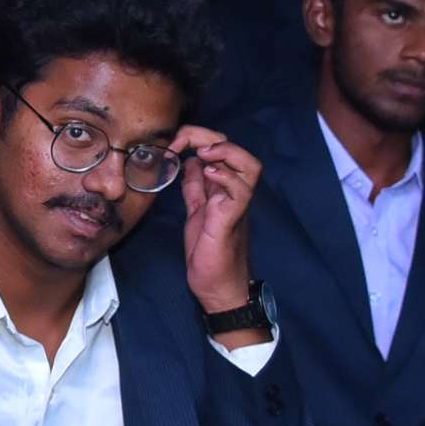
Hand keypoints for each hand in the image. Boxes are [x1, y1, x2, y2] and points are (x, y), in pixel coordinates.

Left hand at [170, 126, 263, 322]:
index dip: (199, 138)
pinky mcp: (232, 220)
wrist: (218, 288)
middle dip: (211, 137)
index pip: (222, 150)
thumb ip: (195, 188)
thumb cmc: (209, 253)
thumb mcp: (196, 212)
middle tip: (184, 142)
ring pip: (250, 167)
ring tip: (204, 154)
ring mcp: (237, 206)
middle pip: (238, 151)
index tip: (175, 142)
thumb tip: (188, 163)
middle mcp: (235, 194)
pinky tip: (209, 173)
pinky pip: (240, 192)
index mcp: (224, 190)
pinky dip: (227, 177)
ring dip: (226, 152)